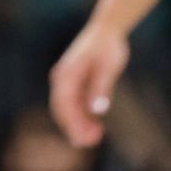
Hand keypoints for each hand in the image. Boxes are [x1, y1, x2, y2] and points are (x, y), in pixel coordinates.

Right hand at [48, 19, 130, 147]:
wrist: (108, 29)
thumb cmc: (108, 46)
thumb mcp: (108, 67)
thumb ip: (101, 87)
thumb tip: (97, 110)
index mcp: (66, 74)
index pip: (62, 105)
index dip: (72, 124)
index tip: (84, 138)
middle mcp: (62, 79)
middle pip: (62, 110)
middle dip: (74, 128)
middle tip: (94, 141)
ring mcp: (67, 81)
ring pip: (68, 109)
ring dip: (79, 124)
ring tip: (97, 135)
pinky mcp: (75, 83)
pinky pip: (75, 105)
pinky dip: (82, 116)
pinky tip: (96, 125)